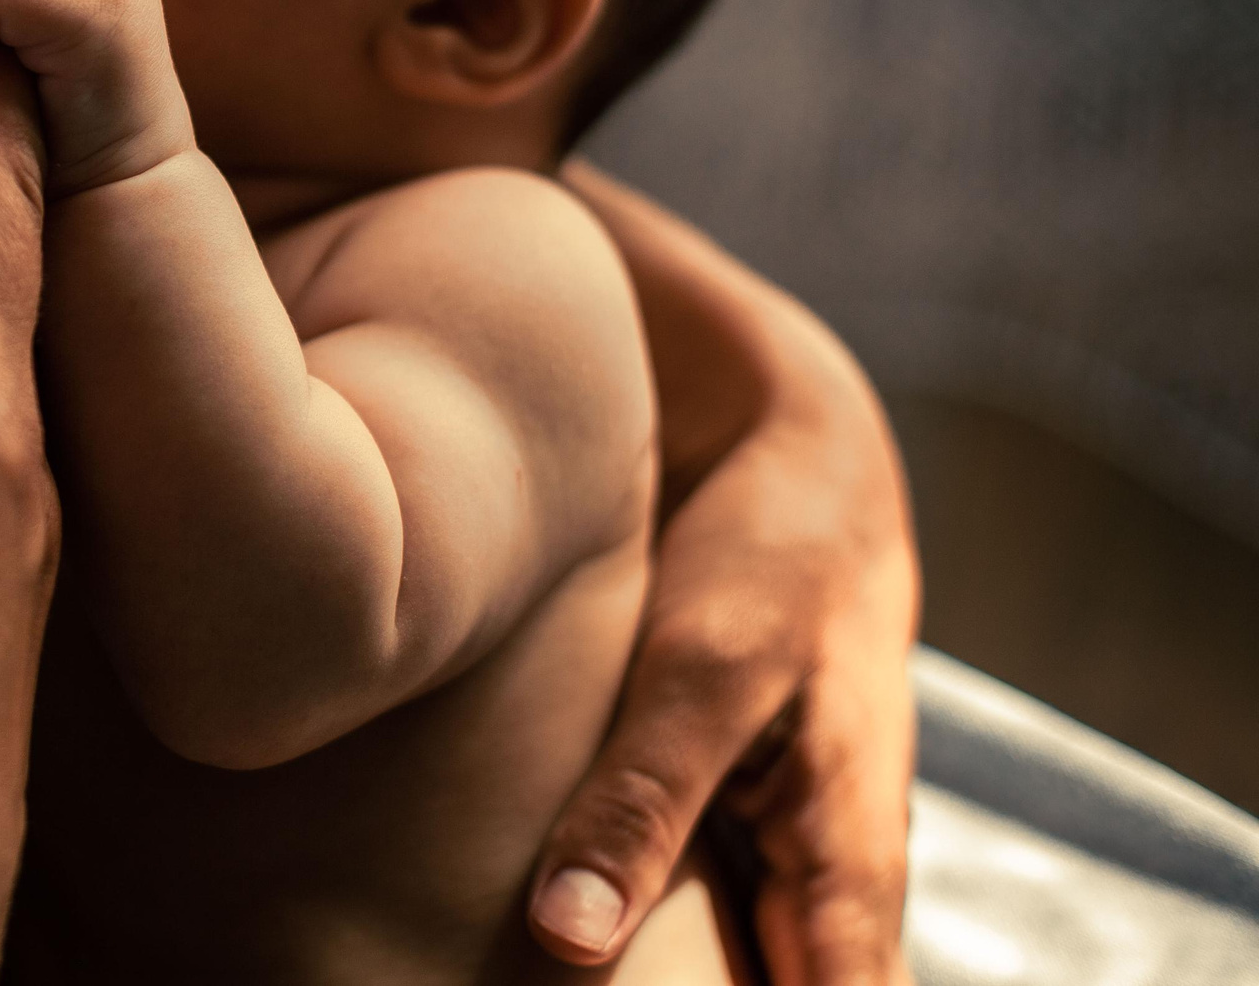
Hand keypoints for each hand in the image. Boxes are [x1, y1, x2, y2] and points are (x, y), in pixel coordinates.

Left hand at [535, 166, 918, 985]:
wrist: (783, 451)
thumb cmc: (771, 555)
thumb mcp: (705, 668)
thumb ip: (643, 801)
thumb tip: (568, 937)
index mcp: (846, 875)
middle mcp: (818, 887)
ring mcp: (765, 855)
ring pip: (731, 969)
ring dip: (658, 981)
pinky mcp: (705, 815)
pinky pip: (680, 913)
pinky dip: (625, 936)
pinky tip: (538, 946)